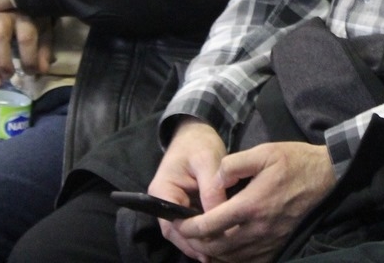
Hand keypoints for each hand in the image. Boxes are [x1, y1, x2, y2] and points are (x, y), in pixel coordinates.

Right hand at [0, 12, 49, 83]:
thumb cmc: (29, 17)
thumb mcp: (42, 29)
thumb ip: (43, 49)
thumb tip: (42, 70)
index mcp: (23, 12)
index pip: (26, 36)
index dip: (29, 58)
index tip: (31, 72)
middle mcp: (1, 12)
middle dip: (2, 62)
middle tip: (7, 78)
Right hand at [147, 119, 230, 261]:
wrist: (197, 133)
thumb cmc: (199, 144)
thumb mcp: (207, 160)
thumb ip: (212, 188)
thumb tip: (220, 216)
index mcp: (162, 191)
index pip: (172, 224)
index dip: (190, 238)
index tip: (210, 247)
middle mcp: (163, 202)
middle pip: (177, 233)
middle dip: (196, 245)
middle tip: (217, 256)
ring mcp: (174, 206)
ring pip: (185, 232)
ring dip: (201, 242)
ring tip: (221, 254)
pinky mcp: (186, 206)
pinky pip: (194, 224)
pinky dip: (205, 233)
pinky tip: (221, 242)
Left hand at [164, 137, 336, 262]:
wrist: (325, 176)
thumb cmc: (293, 161)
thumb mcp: (263, 152)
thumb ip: (233, 164)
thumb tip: (214, 178)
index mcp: (251, 205)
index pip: (210, 225)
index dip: (188, 227)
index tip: (177, 222)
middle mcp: (258, 229)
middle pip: (216, 247)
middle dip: (195, 242)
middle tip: (184, 232)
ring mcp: (268, 241)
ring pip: (230, 258)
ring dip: (211, 252)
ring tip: (199, 241)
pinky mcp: (277, 245)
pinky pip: (249, 262)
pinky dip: (232, 260)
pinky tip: (224, 251)